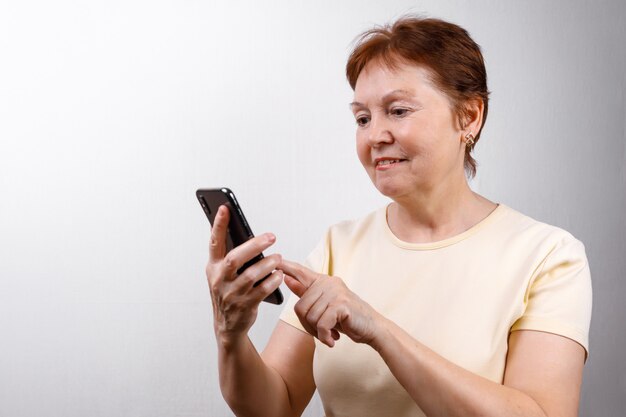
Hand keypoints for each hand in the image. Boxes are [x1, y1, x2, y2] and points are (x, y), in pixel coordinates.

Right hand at [206, 205, 283, 344]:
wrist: (227, 326)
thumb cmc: (228, 293)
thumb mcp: (221, 275)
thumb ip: (229, 257)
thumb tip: (249, 235)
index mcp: (213, 267)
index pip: (214, 242)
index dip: (219, 225)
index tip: (225, 207)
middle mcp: (220, 280)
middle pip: (235, 258)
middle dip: (254, 245)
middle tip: (271, 237)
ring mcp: (232, 294)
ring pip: (251, 274)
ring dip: (268, 264)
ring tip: (278, 257)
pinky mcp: (245, 305)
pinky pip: (262, 290)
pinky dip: (273, 280)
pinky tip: (279, 274)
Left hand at [280, 260, 381, 347]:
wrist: (373, 328)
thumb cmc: (348, 317)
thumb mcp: (325, 305)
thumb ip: (306, 293)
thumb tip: (287, 279)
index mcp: (323, 281)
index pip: (300, 271)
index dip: (286, 266)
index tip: (275, 260)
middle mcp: (328, 282)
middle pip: (300, 307)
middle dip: (309, 326)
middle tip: (322, 332)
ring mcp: (335, 292)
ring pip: (310, 317)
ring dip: (318, 332)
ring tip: (330, 333)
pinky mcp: (341, 304)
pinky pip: (321, 324)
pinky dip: (325, 335)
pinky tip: (333, 338)